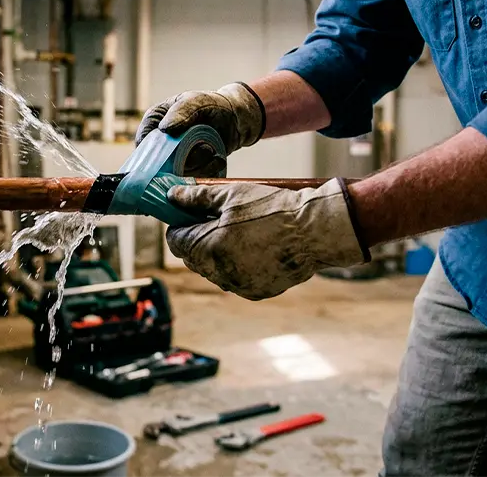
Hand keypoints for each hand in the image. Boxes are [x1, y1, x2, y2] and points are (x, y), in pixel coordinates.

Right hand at [135, 83, 265, 165]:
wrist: (234, 119)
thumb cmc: (211, 105)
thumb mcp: (196, 101)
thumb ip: (181, 111)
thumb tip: (164, 128)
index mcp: (155, 122)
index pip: (144, 141)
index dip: (155, 149)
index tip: (178, 149)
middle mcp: (160, 142)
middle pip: (159, 163)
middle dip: (183, 160)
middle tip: (206, 149)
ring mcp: (172, 158)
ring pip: (176, 173)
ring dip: (197, 166)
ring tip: (213, 151)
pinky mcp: (187, 170)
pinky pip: (190, 179)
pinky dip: (205, 172)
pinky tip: (216, 160)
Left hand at [165, 179, 368, 299]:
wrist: (315, 231)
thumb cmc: (273, 208)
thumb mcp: (231, 194)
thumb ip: (196, 197)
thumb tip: (172, 196)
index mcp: (208, 247)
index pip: (175, 241)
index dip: (178, 225)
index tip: (187, 214)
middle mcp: (220, 272)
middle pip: (191, 257)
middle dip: (194, 239)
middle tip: (211, 220)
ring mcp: (238, 285)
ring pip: (211, 270)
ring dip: (214, 254)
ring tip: (234, 232)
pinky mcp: (255, 292)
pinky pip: (233, 279)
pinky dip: (234, 266)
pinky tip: (251, 248)